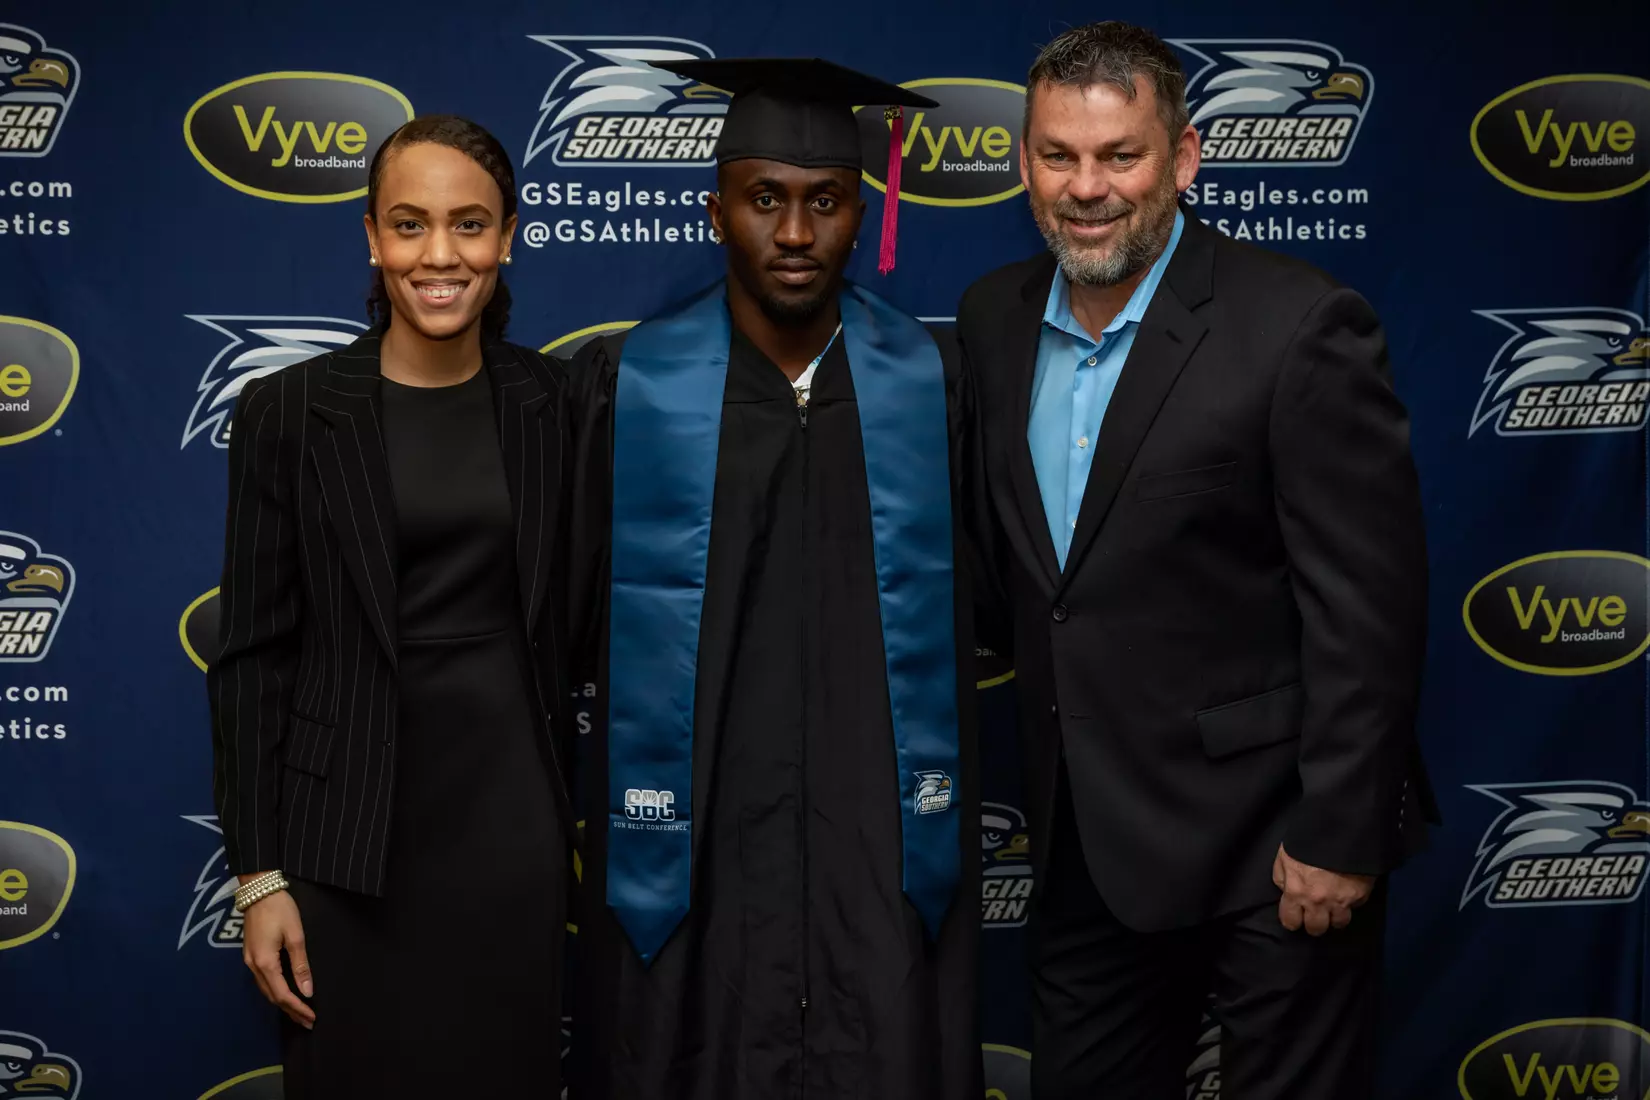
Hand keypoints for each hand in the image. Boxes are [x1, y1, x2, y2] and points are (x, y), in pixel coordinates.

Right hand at [240, 880, 314, 1028]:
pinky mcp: (250, 954)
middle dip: (290, 1011)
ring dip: (282, 1003)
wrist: (258, 890)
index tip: (311, 1018)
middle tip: (307, 1022)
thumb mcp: (295, 936)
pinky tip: (285, 993)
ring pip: (266, 990)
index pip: (282, 995)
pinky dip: (275, 991)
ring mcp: (249, 961)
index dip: (297, 1008)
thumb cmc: (279, 909)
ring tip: (299, 1012)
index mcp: (265, 963)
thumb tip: (307, 991)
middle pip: (272, 996)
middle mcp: (253, 966)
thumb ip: (300, 965)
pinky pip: (262, 980)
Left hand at [1272, 845, 1373, 935]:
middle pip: (1316, 929)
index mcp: (1296, 892)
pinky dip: (1351, 902)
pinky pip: (1355, 907)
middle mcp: (1318, 902)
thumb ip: (1282, 877)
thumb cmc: (1308, 840)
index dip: (1292, 920)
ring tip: (1333, 905)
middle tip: (1315, 913)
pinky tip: (1348, 891)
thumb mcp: (1285, 855)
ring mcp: (1342, 901)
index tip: (1296, 916)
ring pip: (1339, 923)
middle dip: (1314, 923)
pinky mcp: (1361, 895)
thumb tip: (1286, 892)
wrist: (1341, 829)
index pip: (1291, 922)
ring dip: (1335, 916)